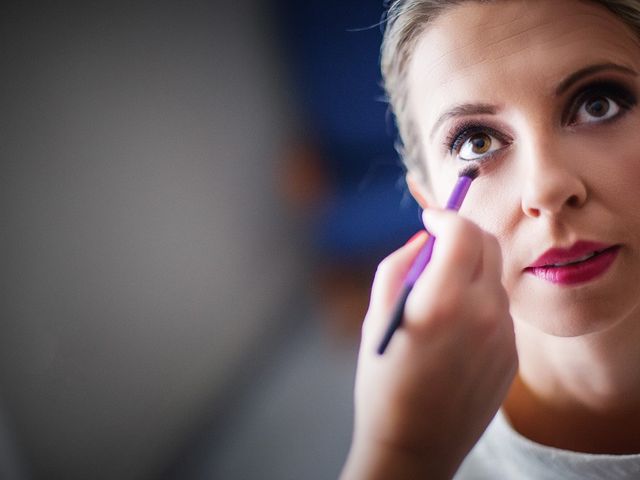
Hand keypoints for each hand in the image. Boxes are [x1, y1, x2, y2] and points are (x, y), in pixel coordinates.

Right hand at [341, 208, 517, 479]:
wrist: (414, 444)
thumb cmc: (384, 380)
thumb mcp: (378, 315)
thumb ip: (399, 265)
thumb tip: (424, 241)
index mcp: (443, 300)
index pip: (463, 231)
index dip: (445, 216)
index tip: (430, 220)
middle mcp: (482, 312)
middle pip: (488, 245)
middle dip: (463, 234)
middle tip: (439, 245)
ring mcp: (503, 336)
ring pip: (495, 278)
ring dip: (471, 270)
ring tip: (440, 295)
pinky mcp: (512, 355)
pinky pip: (499, 311)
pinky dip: (479, 302)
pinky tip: (455, 330)